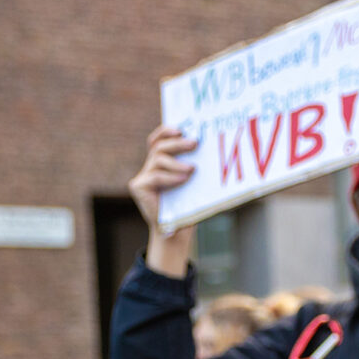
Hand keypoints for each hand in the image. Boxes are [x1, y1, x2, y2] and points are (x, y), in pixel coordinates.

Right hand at [130, 126, 197, 277]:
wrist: (176, 231)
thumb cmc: (189, 206)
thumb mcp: (195, 185)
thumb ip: (197, 168)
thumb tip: (219, 152)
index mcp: (162, 163)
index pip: (158, 140)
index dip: (166, 130)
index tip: (181, 127)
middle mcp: (150, 167)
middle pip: (159, 146)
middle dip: (177, 142)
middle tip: (194, 143)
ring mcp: (143, 176)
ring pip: (158, 159)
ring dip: (177, 163)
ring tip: (192, 170)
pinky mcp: (138, 187)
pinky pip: (155, 176)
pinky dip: (170, 177)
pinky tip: (182, 180)